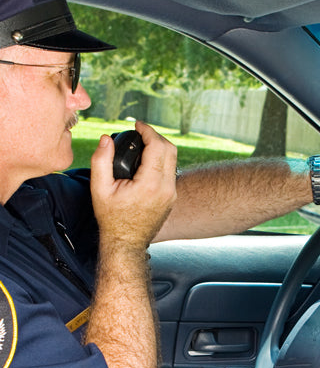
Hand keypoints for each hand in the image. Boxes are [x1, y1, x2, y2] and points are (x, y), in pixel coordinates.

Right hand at [90, 121, 177, 250]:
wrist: (126, 242)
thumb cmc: (111, 218)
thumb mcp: (99, 188)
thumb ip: (101, 160)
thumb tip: (106, 138)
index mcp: (151, 184)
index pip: (158, 147)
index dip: (148, 130)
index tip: (137, 125)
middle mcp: (167, 188)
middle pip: (170, 150)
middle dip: (156, 136)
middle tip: (140, 132)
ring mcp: (172, 194)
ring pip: (173, 160)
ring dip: (160, 147)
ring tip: (142, 143)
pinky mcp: (172, 197)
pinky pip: (171, 171)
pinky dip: (161, 160)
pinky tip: (147, 159)